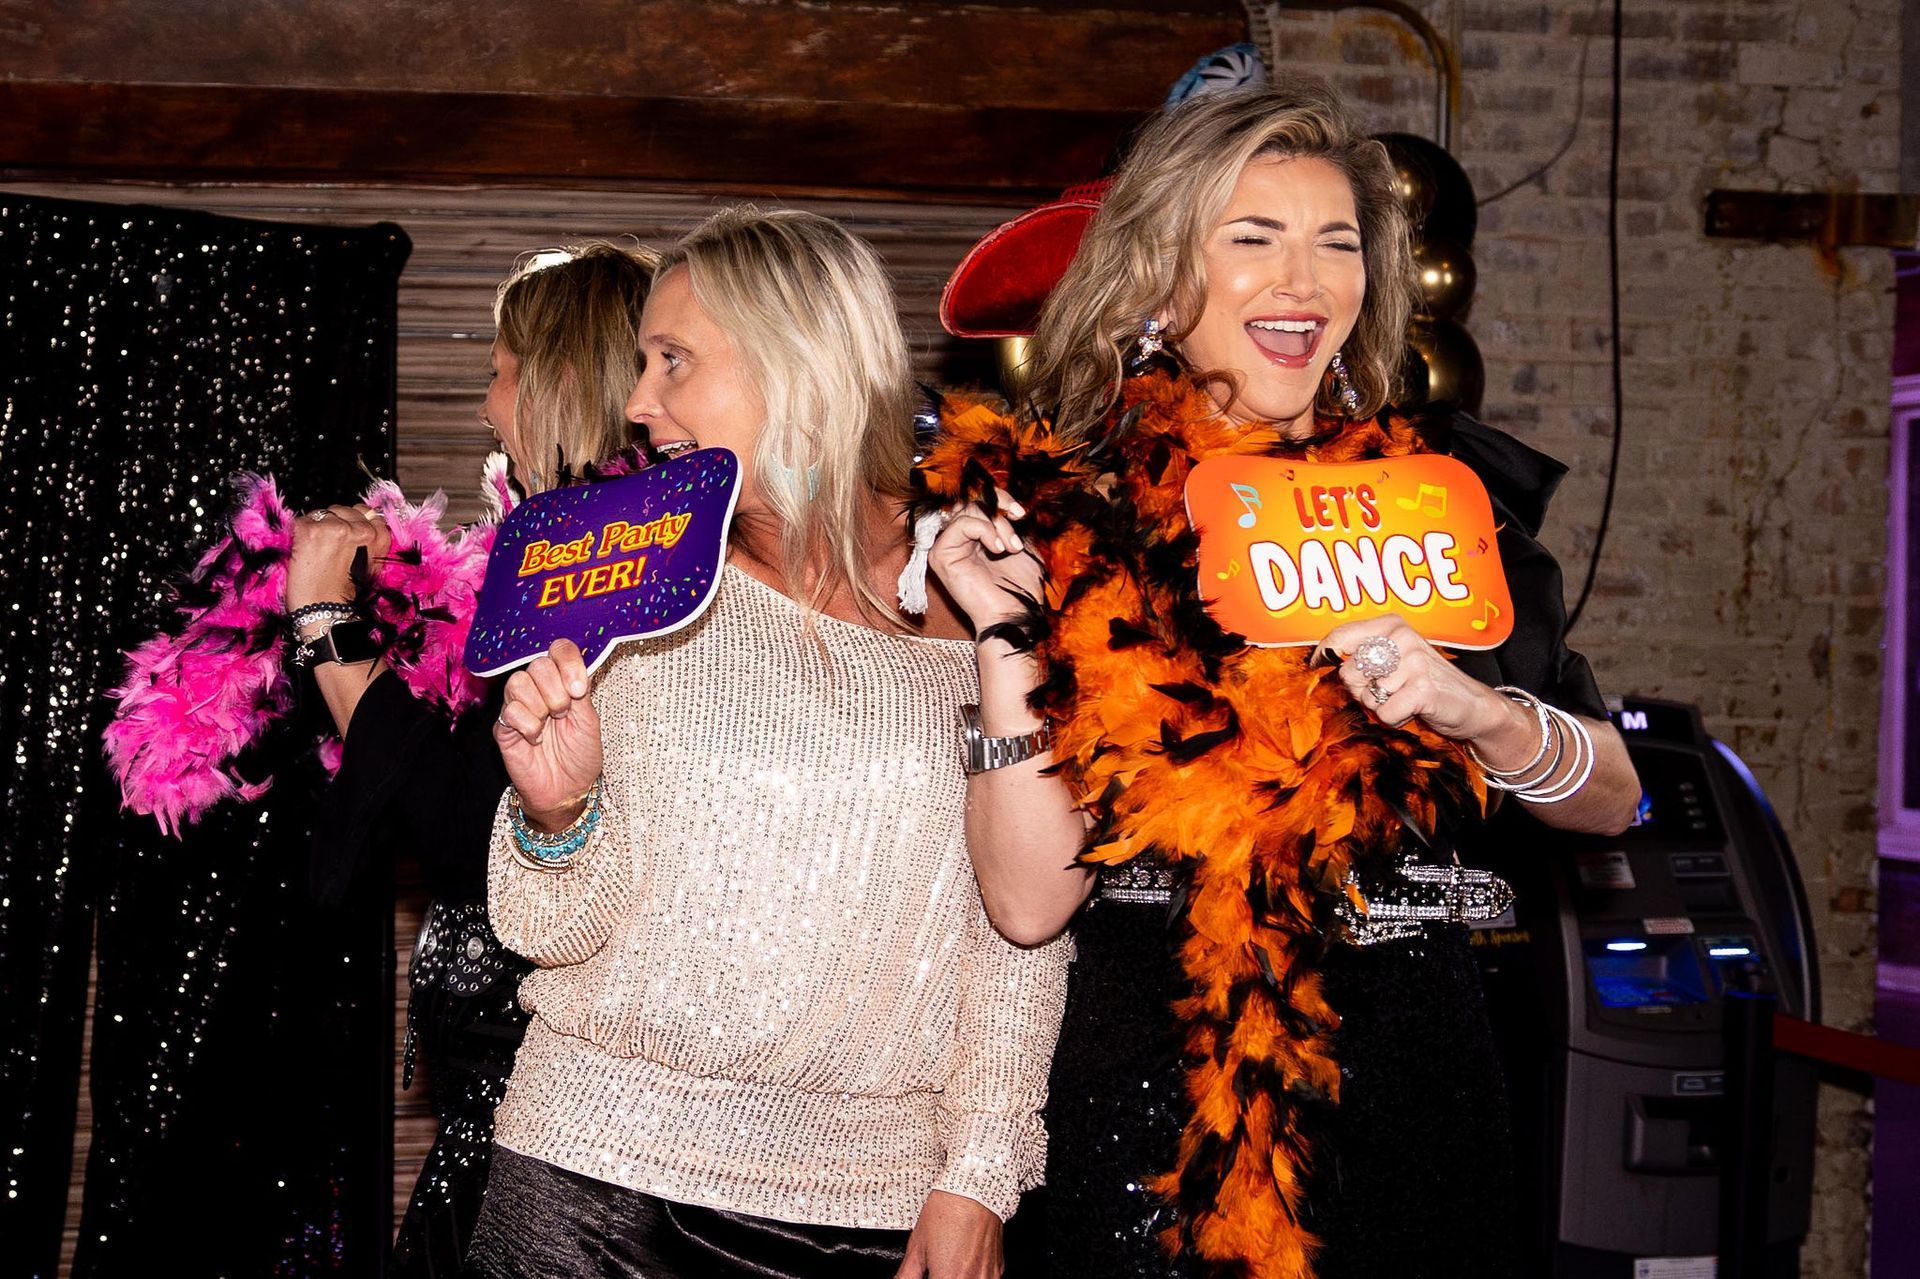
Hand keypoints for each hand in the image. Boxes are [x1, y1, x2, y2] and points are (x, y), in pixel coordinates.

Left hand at [288, 503, 389, 610]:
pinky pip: (304, 519)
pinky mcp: (310, 530)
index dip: (357, 521)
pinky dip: (302, 532)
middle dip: (337, 521)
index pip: (368, 513)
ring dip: (320, 525)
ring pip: (325, 512)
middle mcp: (358, 529)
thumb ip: (370, 541)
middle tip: (331, 544)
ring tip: (318, 548)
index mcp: (377, 538)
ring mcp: (333, 527)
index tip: (350, 531)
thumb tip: (360, 523)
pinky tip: (306, 550)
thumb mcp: (370, 566)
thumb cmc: (344, 595)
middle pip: (345, 509)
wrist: (323, 610)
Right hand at [493, 639, 602, 828]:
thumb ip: (580, 691)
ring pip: (518, 682)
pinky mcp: (504, 727)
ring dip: (540, 706)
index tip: (579, 689)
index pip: (558, 650)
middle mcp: (539, 690)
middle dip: (556, 690)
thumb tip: (573, 666)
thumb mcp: (589, 721)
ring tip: (549, 725)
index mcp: (562, 682)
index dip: (568, 662)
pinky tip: (536, 739)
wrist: (568, 790)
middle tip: (564, 713)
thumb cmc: (580, 756)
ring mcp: (519, 707)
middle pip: (538, 665)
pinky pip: (509, 711)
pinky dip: (528, 724)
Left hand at [895, 1190, 1001, 1278]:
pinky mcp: (998, 1269)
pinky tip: (964, 1264)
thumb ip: (907, 1275)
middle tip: (935, 1270)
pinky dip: (972, 1277)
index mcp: (949, 1277)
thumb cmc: (947, 1212)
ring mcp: (988, 1276)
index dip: (929, 1278)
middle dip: (941, 1277)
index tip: (927, 1274)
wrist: (975, 1189)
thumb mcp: (917, 1246)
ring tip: (951, 1265)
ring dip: (957, 1277)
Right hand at [927, 491, 1043, 633]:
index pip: (977, 500)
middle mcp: (955, 537)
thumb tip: (1005, 499)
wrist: (1013, 614)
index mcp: (972, 534)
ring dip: (997, 525)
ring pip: (967, 510)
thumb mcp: (1020, 542)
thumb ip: (1008, 520)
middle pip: (971, 500)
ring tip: (1011, 548)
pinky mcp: (940, 555)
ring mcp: (945, 545)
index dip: (999, 499)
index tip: (1021, 513)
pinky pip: (962, 524)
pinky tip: (999, 550)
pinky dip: (985, 531)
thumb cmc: (1019, 585)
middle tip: (1018, 526)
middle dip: (999, 510)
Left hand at [1320, 614, 1523, 745]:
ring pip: (1366, 697)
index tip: (1317, 665)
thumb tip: (1322, 659)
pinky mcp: (1422, 688)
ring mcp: (1414, 661)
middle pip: (1348, 673)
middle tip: (1386, 691)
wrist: (1471, 704)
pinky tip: (1412, 710)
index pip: (1340, 636)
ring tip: (1403, 698)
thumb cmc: (1422, 681)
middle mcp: (1402, 637)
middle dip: (1361, 691)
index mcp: (1391, 625)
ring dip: (1380, 707)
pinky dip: (1394, 719)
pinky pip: (1384, 713)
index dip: (1324, 655)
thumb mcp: (1392, 658)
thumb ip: (1361, 655)